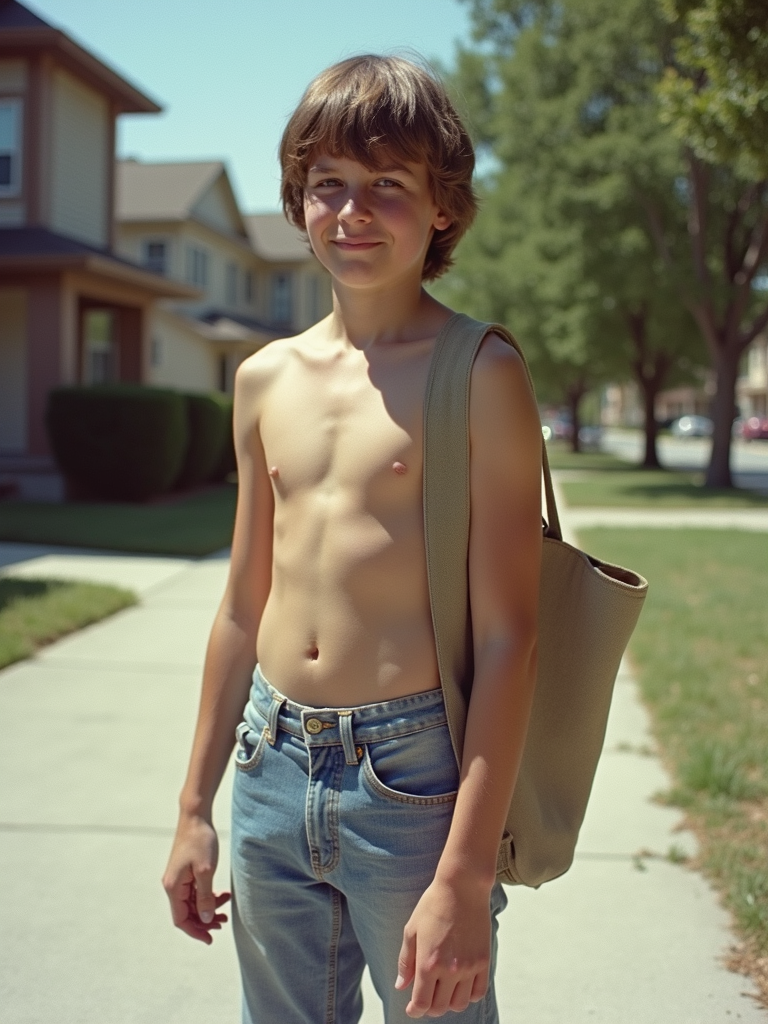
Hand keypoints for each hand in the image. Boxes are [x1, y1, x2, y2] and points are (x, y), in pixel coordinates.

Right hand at [162, 813, 230, 943]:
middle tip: (224, 922)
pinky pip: (195, 892)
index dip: (195, 931)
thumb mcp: (206, 871)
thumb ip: (205, 898)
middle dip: (205, 920)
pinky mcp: (185, 872)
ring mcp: (179, 879)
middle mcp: (173, 885)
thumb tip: (205, 920)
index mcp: (173, 887)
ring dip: (208, 908)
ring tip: (226, 909)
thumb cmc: (200, 841)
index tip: (211, 939)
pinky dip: (208, 896)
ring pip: (193, 903)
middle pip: (187, 913)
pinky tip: (222, 894)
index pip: (181, 919)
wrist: (196, 816)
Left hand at [395, 875, 492, 1017]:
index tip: (412, 1008)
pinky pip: (478, 992)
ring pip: (460, 1004)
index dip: (415, 1010)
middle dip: (430, 1007)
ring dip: (449, 1003)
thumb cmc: (433, 904)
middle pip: (440, 1007)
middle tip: (426, 999)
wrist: (462, 887)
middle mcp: (449, 969)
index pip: (422, 1003)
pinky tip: (460, 985)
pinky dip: (468, 995)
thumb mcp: (412, 930)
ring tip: (443, 991)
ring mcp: (469, 966)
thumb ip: (406, 961)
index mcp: (428, 963)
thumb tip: (401, 986)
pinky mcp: (483, 961)